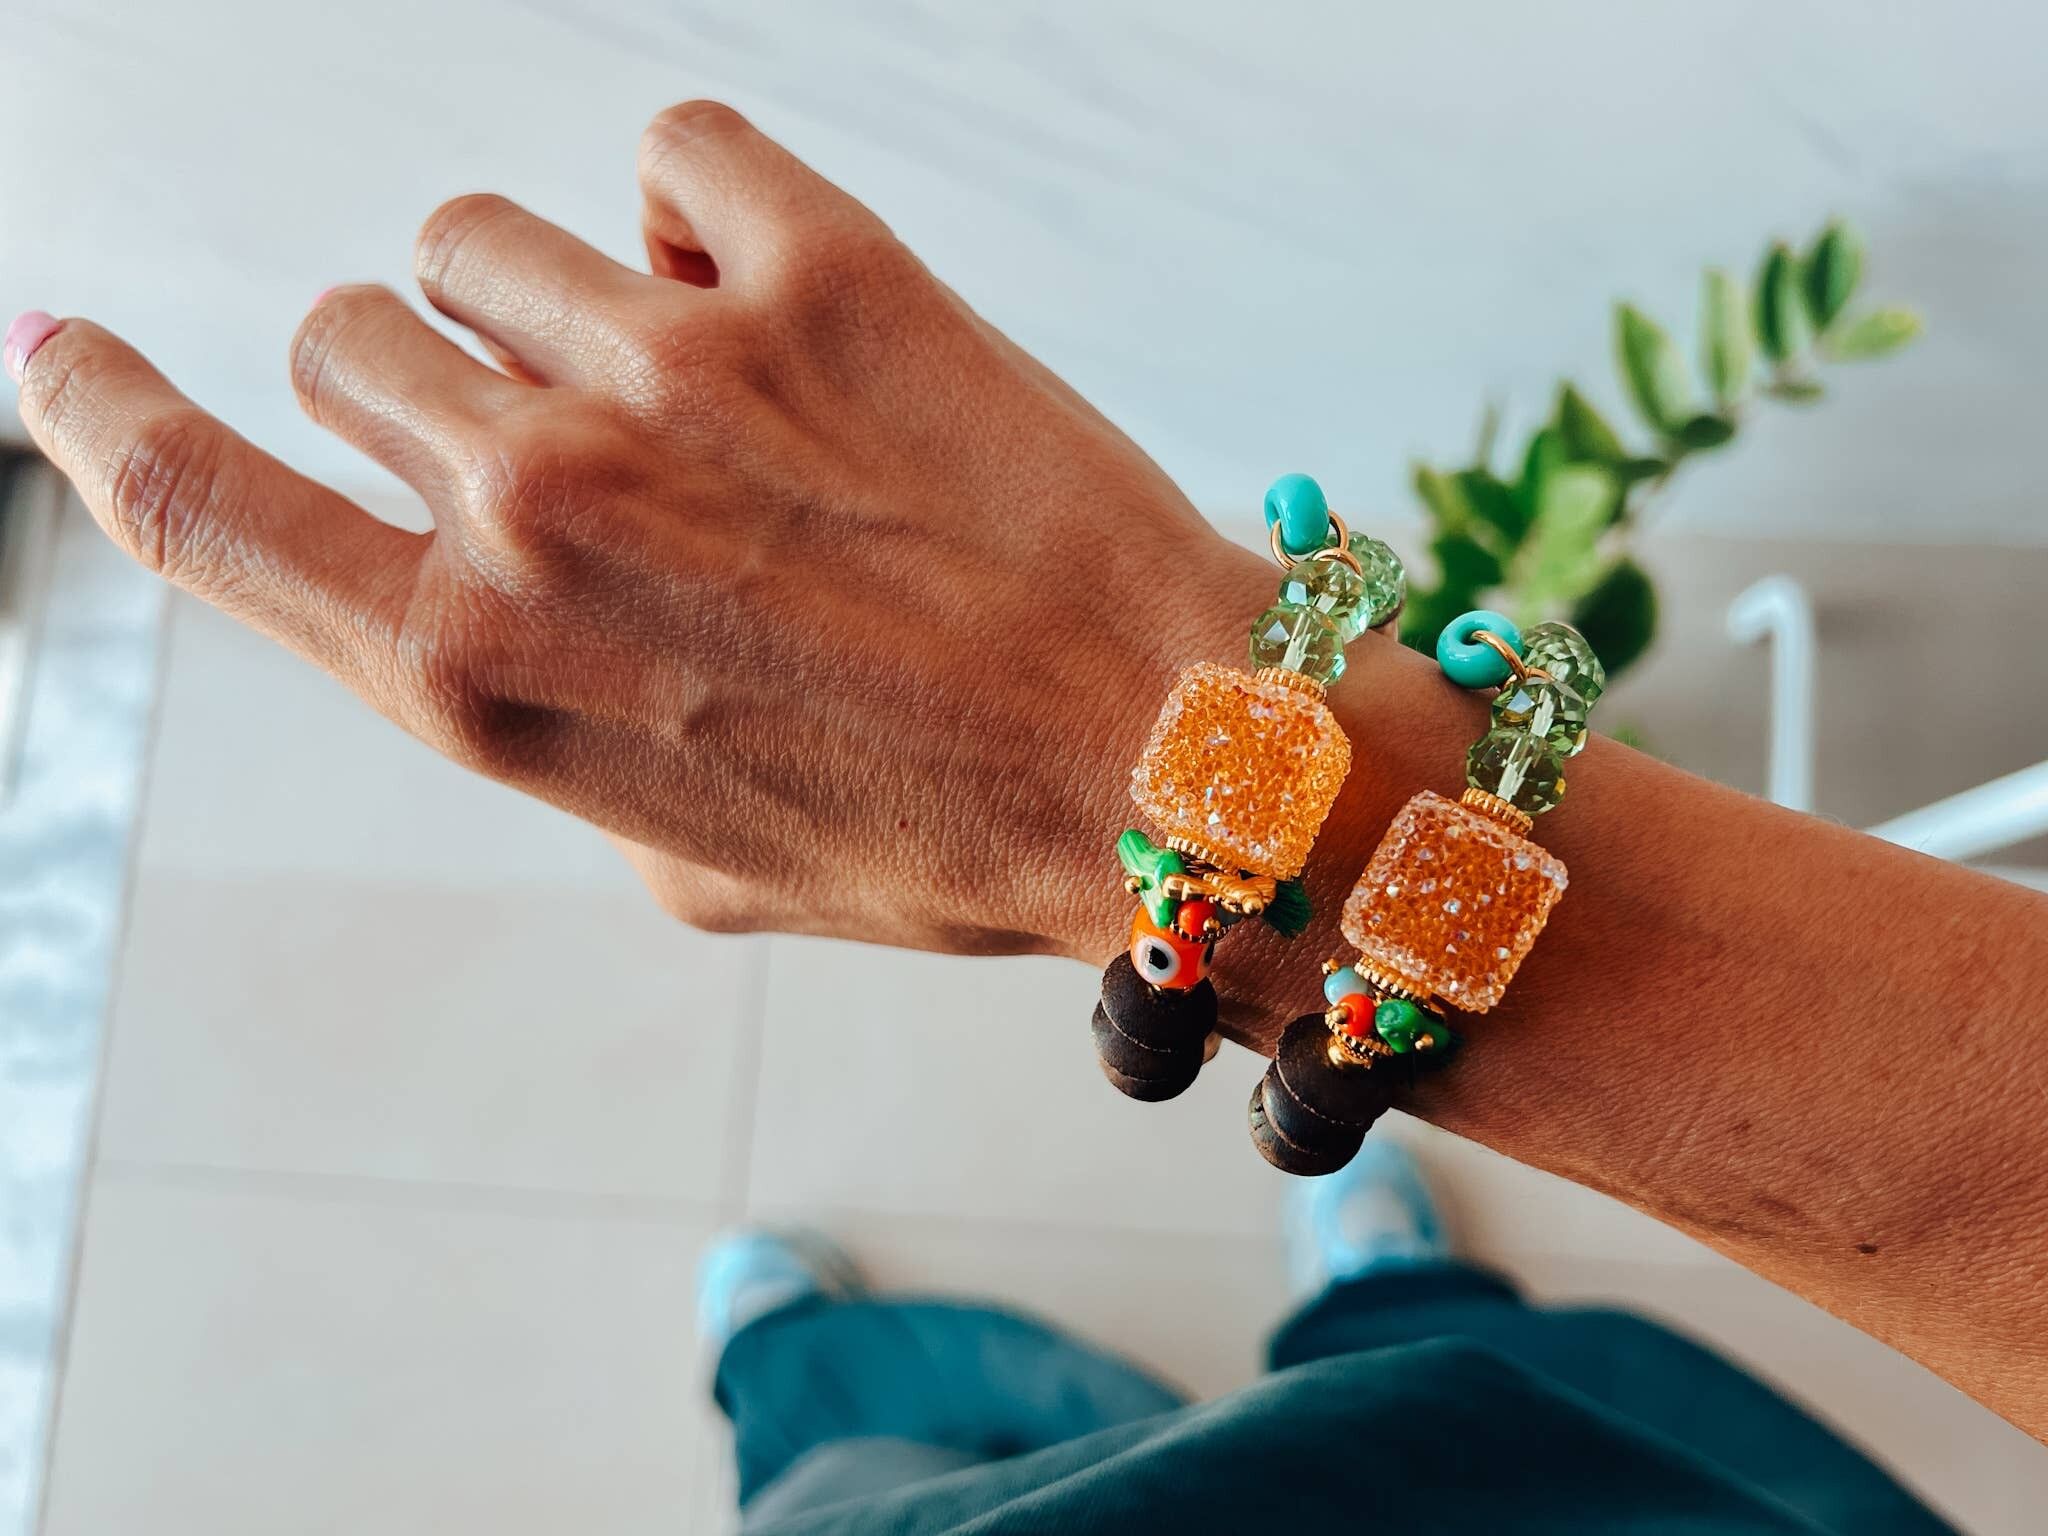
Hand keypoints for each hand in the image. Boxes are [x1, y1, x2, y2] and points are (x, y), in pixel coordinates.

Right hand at [11, 101, 1273, 961]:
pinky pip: (673, 153)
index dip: (100, 418)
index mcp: (479, 680)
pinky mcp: (824, 267)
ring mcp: (671, 371)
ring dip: (558, 299)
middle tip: (577, 455)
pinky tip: (786, 307)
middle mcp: (536, 510)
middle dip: (433, 388)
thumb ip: (543, 716)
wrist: (1159, 763)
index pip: (193, 509)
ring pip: (482, 236)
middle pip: (346, 340)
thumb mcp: (681, 851)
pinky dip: (708, 214)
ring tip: (703, 393)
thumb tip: (481, 588)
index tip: (62, 357)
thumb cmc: (925, 832)